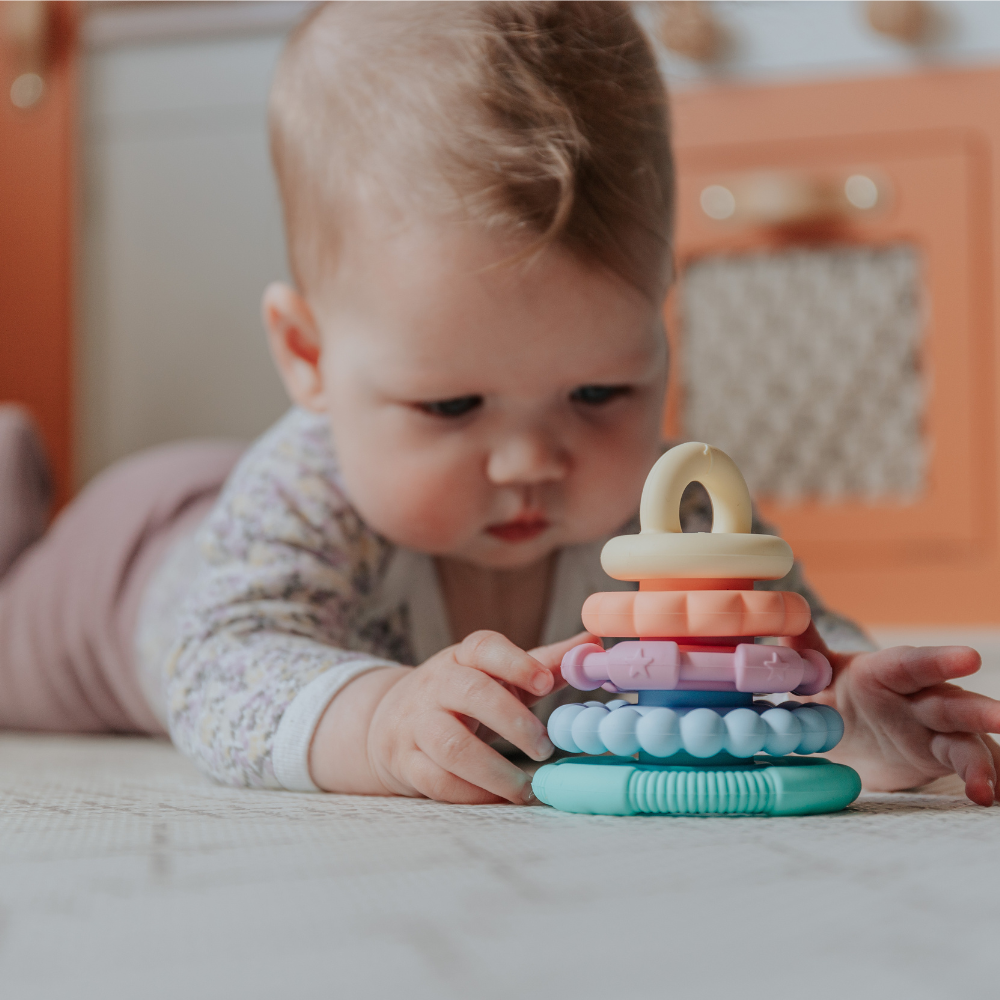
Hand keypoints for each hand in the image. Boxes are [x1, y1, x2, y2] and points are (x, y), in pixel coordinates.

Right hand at [361, 630, 589, 804]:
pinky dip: (473, 794)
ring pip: (452, 745)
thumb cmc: (463, 694)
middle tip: (546, 747)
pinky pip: (438, 781)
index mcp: (463, 657)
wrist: (389, 720)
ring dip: (494, 771)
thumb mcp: (497, 675)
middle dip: (513, 722)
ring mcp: (417, 723)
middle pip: (472, 695)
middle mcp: (436, 684)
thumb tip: (595, 644)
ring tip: (527, 788)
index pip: (485, 648)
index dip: (516, 663)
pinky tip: (500, 799)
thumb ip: (545, 663)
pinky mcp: (406, 761)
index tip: (546, 683)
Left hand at [782, 624, 999, 805]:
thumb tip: (789, 616)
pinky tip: (990, 796)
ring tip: (989, 785)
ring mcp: (933, 728)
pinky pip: (964, 766)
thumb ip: (806, 648)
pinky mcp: (941, 756)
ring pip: (965, 739)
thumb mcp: (817, 673)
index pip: (912, 664)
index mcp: (885, 672)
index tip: (970, 658)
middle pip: (950, 702)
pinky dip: (981, 779)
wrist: (846, 728)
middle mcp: (917, 697)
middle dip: (977, 710)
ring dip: (983, 758)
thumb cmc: (835, 690)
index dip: (938, 661)